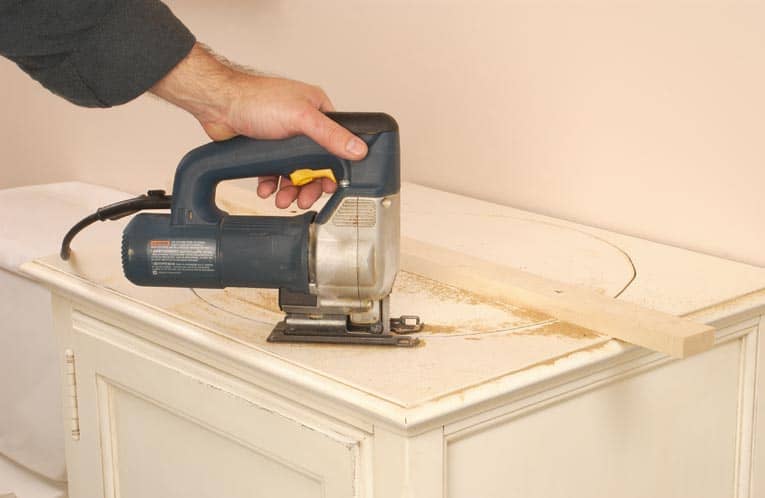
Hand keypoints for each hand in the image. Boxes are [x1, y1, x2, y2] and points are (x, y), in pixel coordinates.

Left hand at [151, 43, 367, 208]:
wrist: (218, 105)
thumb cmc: (255, 100)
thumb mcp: (301, 118)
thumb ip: (331, 135)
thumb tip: (358, 149)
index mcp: (318, 110)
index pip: (336, 144)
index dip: (333, 169)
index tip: (329, 186)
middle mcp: (303, 124)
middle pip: (315, 164)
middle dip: (308, 185)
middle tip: (303, 199)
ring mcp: (284, 137)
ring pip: (295, 172)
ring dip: (290, 189)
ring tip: (283, 199)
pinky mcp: (267, 148)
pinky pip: (275, 172)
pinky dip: (273, 184)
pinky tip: (268, 189)